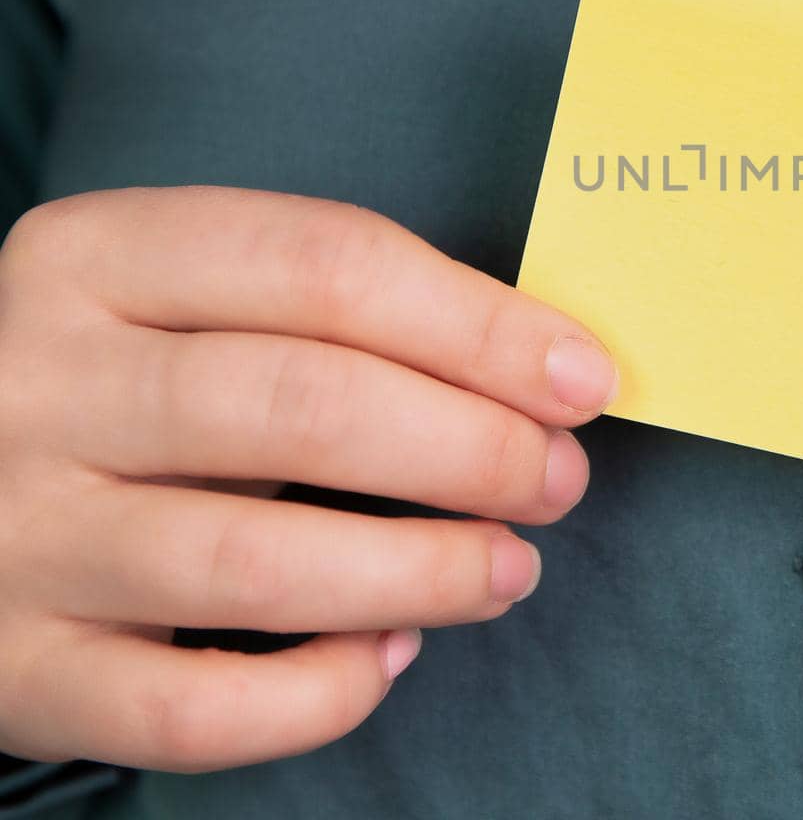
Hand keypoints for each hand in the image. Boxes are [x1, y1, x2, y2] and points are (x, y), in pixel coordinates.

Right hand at [0, 187, 615, 770]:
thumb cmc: (122, 375)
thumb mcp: (189, 297)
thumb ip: (332, 311)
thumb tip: (540, 372)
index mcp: (97, 256)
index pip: (327, 265)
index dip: (482, 326)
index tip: (582, 378)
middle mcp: (38, 384)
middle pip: (303, 405)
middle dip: (470, 446)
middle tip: (556, 477)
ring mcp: (16, 534)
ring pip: (254, 563)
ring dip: (421, 569)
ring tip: (507, 568)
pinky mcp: (17, 668)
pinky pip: (189, 710)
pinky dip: (317, 694)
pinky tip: (387, 654)